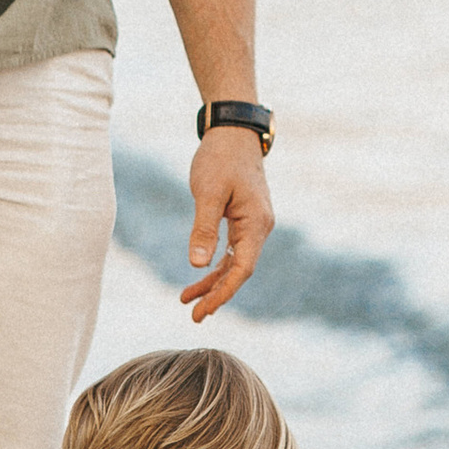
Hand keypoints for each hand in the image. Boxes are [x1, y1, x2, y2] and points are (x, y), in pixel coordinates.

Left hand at [182, 125, 273, 321]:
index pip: (243, 268)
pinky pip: (232, 249)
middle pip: (240, 270)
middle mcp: (260, 227)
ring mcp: (253, 224)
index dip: (224, 292)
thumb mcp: (208, 192)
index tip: (204, 310)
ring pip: (235, 262)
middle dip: (217, 294)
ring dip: (213, 281)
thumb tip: (197, 265)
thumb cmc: (220, 158)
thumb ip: (204, 228)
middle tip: (194, 316)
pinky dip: (216, 264)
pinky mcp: (243, 219)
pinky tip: (200, 275)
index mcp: (256, 223)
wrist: (233, 132)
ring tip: (188, 300)